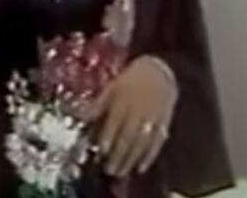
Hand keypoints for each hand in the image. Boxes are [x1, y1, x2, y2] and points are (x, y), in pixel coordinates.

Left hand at [86, 56, 178, 177]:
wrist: (159, 73)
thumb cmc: (129, 81)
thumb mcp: (112, 87)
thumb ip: (99, 104)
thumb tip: (82, 117)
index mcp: (124, 98)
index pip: (116, 119)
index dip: (109, 135)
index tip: (102, 150)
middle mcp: (138, 109)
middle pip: (129, 134)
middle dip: (119, 153)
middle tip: (109, 170)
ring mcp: (152, 117)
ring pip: (142, 141)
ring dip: (131, 159)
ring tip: (121, 172)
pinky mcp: (163, 123)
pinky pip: (157, 142)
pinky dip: (149, 157)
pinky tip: (140, 168)